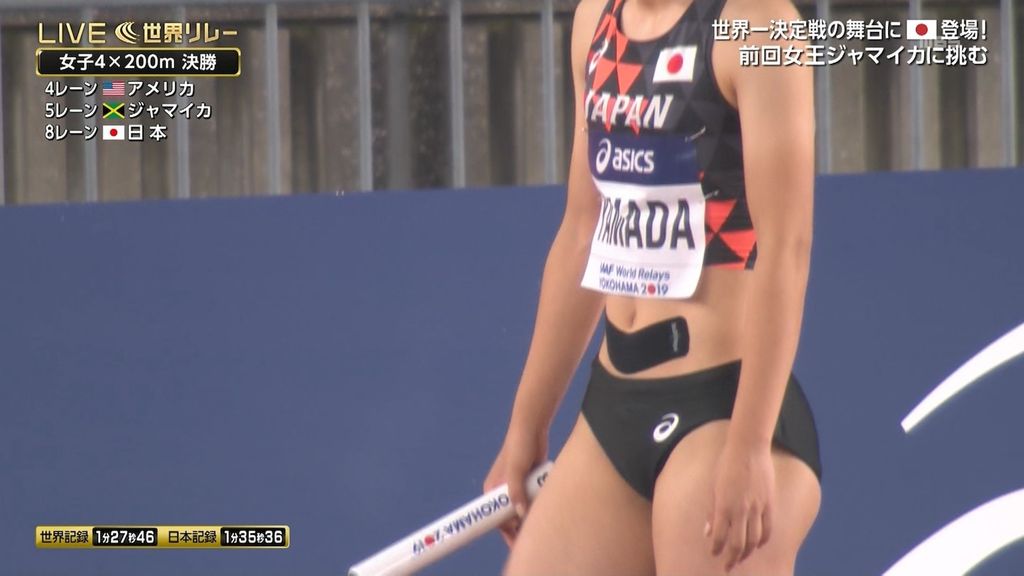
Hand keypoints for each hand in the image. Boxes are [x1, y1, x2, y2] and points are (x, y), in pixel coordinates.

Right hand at [483, 427, 547, 546]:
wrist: (533, 429)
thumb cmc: (519, 447)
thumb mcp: (515, 470)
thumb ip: (517, 492)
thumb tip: (521, 514)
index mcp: (492, 490)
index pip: (497, 519)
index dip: (508, 532)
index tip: (519, 545)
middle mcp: (502, 491)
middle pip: (511, 518)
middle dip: (521, 528)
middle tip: (535, 538)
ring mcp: (517, 487)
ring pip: (524, 510)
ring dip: (532, 516)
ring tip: (543, 522)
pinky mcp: (528, 482)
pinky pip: (532, 499)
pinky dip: (538, 504)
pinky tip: (546, 504)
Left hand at [706, 438, 774, 571]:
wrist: (749, 448)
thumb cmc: (726, 464)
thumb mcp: (713, 486)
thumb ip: (713, 511)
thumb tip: (708, 531)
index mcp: (724, 505)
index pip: (720, 536)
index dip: (717, 549)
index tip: (714, 554)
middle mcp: (741, 510)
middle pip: (738, 543)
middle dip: (732, 558)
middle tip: (727, 566)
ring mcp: (757, 507)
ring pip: (754, 540)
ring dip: (747, 552)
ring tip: (741, 558)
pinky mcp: (769, 503)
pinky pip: (768, 528)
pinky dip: (762, 540)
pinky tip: (757, 544)